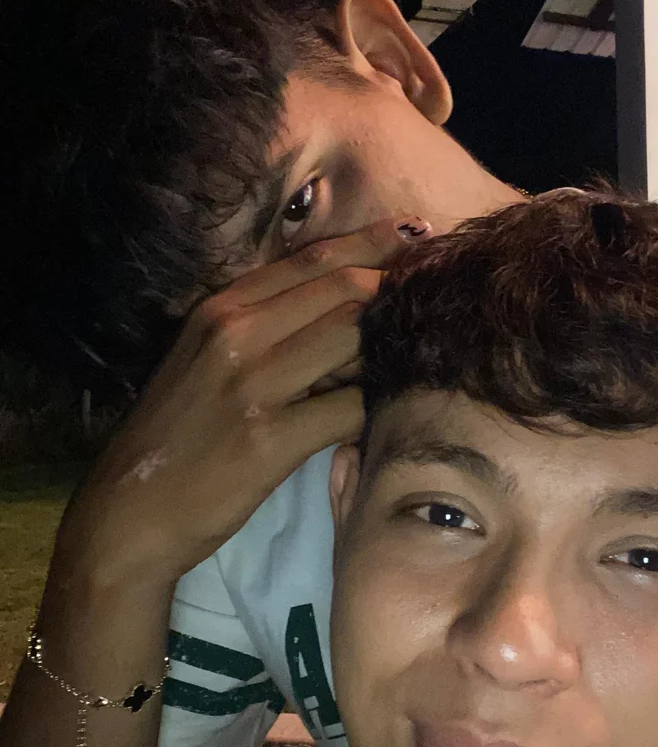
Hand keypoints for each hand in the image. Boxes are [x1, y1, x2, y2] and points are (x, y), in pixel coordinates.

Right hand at [60, 216, 431, 582]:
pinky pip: (350, 407)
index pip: (312, 259)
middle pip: (342, 289)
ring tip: (423, 349)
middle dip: (396, 287)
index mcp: (221, 308)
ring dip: (392, 344)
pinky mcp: (270, 438)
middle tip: (436, 292)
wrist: (131, 510)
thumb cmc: (178, 436)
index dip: (373, 243)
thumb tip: (341, 304)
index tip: (418, 236)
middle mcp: (235, 333)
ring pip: (353, 338)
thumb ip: (262, 325)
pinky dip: (378, 406)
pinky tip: (392, 412)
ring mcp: (253, 384)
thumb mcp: (205, 359)